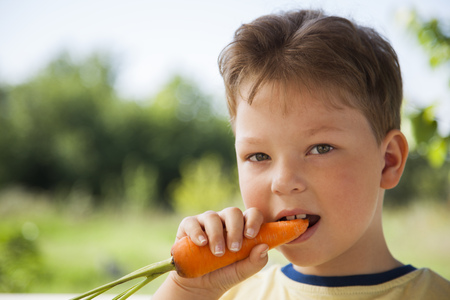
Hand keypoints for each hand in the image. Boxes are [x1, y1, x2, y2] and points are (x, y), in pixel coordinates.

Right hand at [152, 207, 267, 299]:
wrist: (200, 285)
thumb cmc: (224, 273)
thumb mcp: (243, 271)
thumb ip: (256, 261)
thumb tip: (264, 246)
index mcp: (241, 227)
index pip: (251, 214)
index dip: (253, 220)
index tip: (250, 236)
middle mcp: (224, 220)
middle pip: (233, 212)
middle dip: (235, 229)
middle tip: (234, 248)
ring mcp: (205, 222)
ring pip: (212, 217)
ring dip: (217, 234)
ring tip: (218, 253)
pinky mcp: (188, 227)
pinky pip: (191, 223)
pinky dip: (197, 232)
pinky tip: (202, 243)